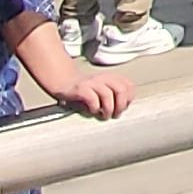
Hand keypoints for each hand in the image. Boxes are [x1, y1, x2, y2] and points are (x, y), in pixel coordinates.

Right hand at [16, 27, 132, 120]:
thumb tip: (124, 109)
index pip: (129, 85)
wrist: (63, 82)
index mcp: (110, 77)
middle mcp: (103, 78)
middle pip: (121, 89)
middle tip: (115, 114)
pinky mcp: (81, 89)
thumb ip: (114, 94)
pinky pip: (92, 99)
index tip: (124, 107)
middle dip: (121, 105)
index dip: (129, 98)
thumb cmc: (85, 90)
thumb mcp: (102, 89)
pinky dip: (94, 108)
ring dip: (108, 109)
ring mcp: (91, 83)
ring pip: (108, 95)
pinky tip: (91, 111)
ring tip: (104, 116)